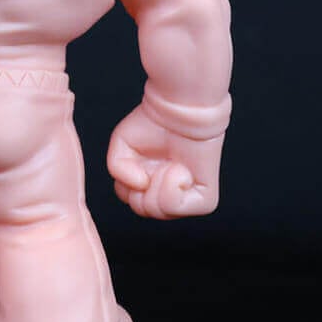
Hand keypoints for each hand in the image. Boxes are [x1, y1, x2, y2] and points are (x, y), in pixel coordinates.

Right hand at [107, 106, 222, 219]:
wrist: (181, 110)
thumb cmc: (153, 122)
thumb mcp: (121, 145)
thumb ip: (117, 170)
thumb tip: (140, 185)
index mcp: (151, 184)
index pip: (131, 200)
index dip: (129, 181)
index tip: (140, 160)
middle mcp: (168, 193)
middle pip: (142, 209)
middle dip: (142, 184)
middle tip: (155, 162)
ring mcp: (187, 198)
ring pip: (158, 210)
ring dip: (158, 182)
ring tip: (170, 163)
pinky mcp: (205, 200)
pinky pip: (176, 206)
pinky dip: (173, 186)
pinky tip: (181, 169)